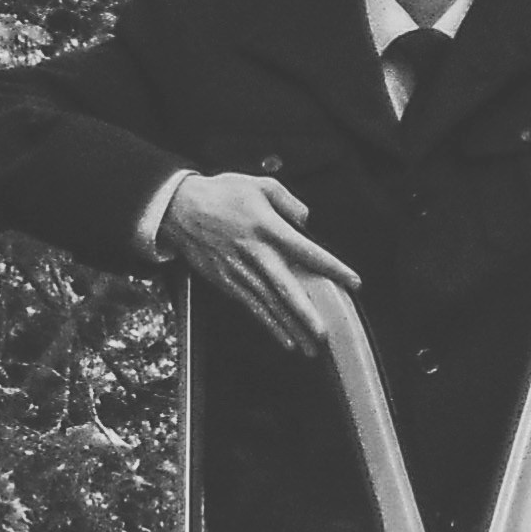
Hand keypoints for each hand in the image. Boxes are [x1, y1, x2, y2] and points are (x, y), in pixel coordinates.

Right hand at [152, 172, 361, 353]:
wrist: (178, 208)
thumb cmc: (220, 194)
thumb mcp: (259, 184)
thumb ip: (288, 201)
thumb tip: (306, 220)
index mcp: (267, 228)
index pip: (307, 251)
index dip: (332, 267)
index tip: (353, 281)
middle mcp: (255, 254)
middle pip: (285, 288)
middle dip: (305, 313)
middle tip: (324, 334)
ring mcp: (239, 272)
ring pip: (270, 305)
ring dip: (291, 328)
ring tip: (311, 348)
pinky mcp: (227, 282)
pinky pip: (253, 308)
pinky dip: (270, 325)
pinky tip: (286, 340)